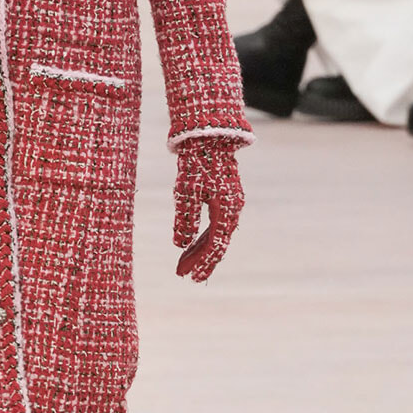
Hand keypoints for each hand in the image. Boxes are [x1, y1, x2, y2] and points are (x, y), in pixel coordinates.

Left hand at [173, 141, 244, 283]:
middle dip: (199, 259)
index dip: (203, 262)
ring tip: (181, 263)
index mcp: (226, 209)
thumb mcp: (186, 190)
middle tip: (181, 274)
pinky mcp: (224, 198)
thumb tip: (180, 243)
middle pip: (216, 242)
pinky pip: (214, 224)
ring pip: (215, 234)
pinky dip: (202, 235)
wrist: (208, 136)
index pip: (216, 244)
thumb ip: (185, 218)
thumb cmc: (197, 162)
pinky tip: (190, 244)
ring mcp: (230, 204)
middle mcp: (232, 209)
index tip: (191, 276)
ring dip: (199, 249)